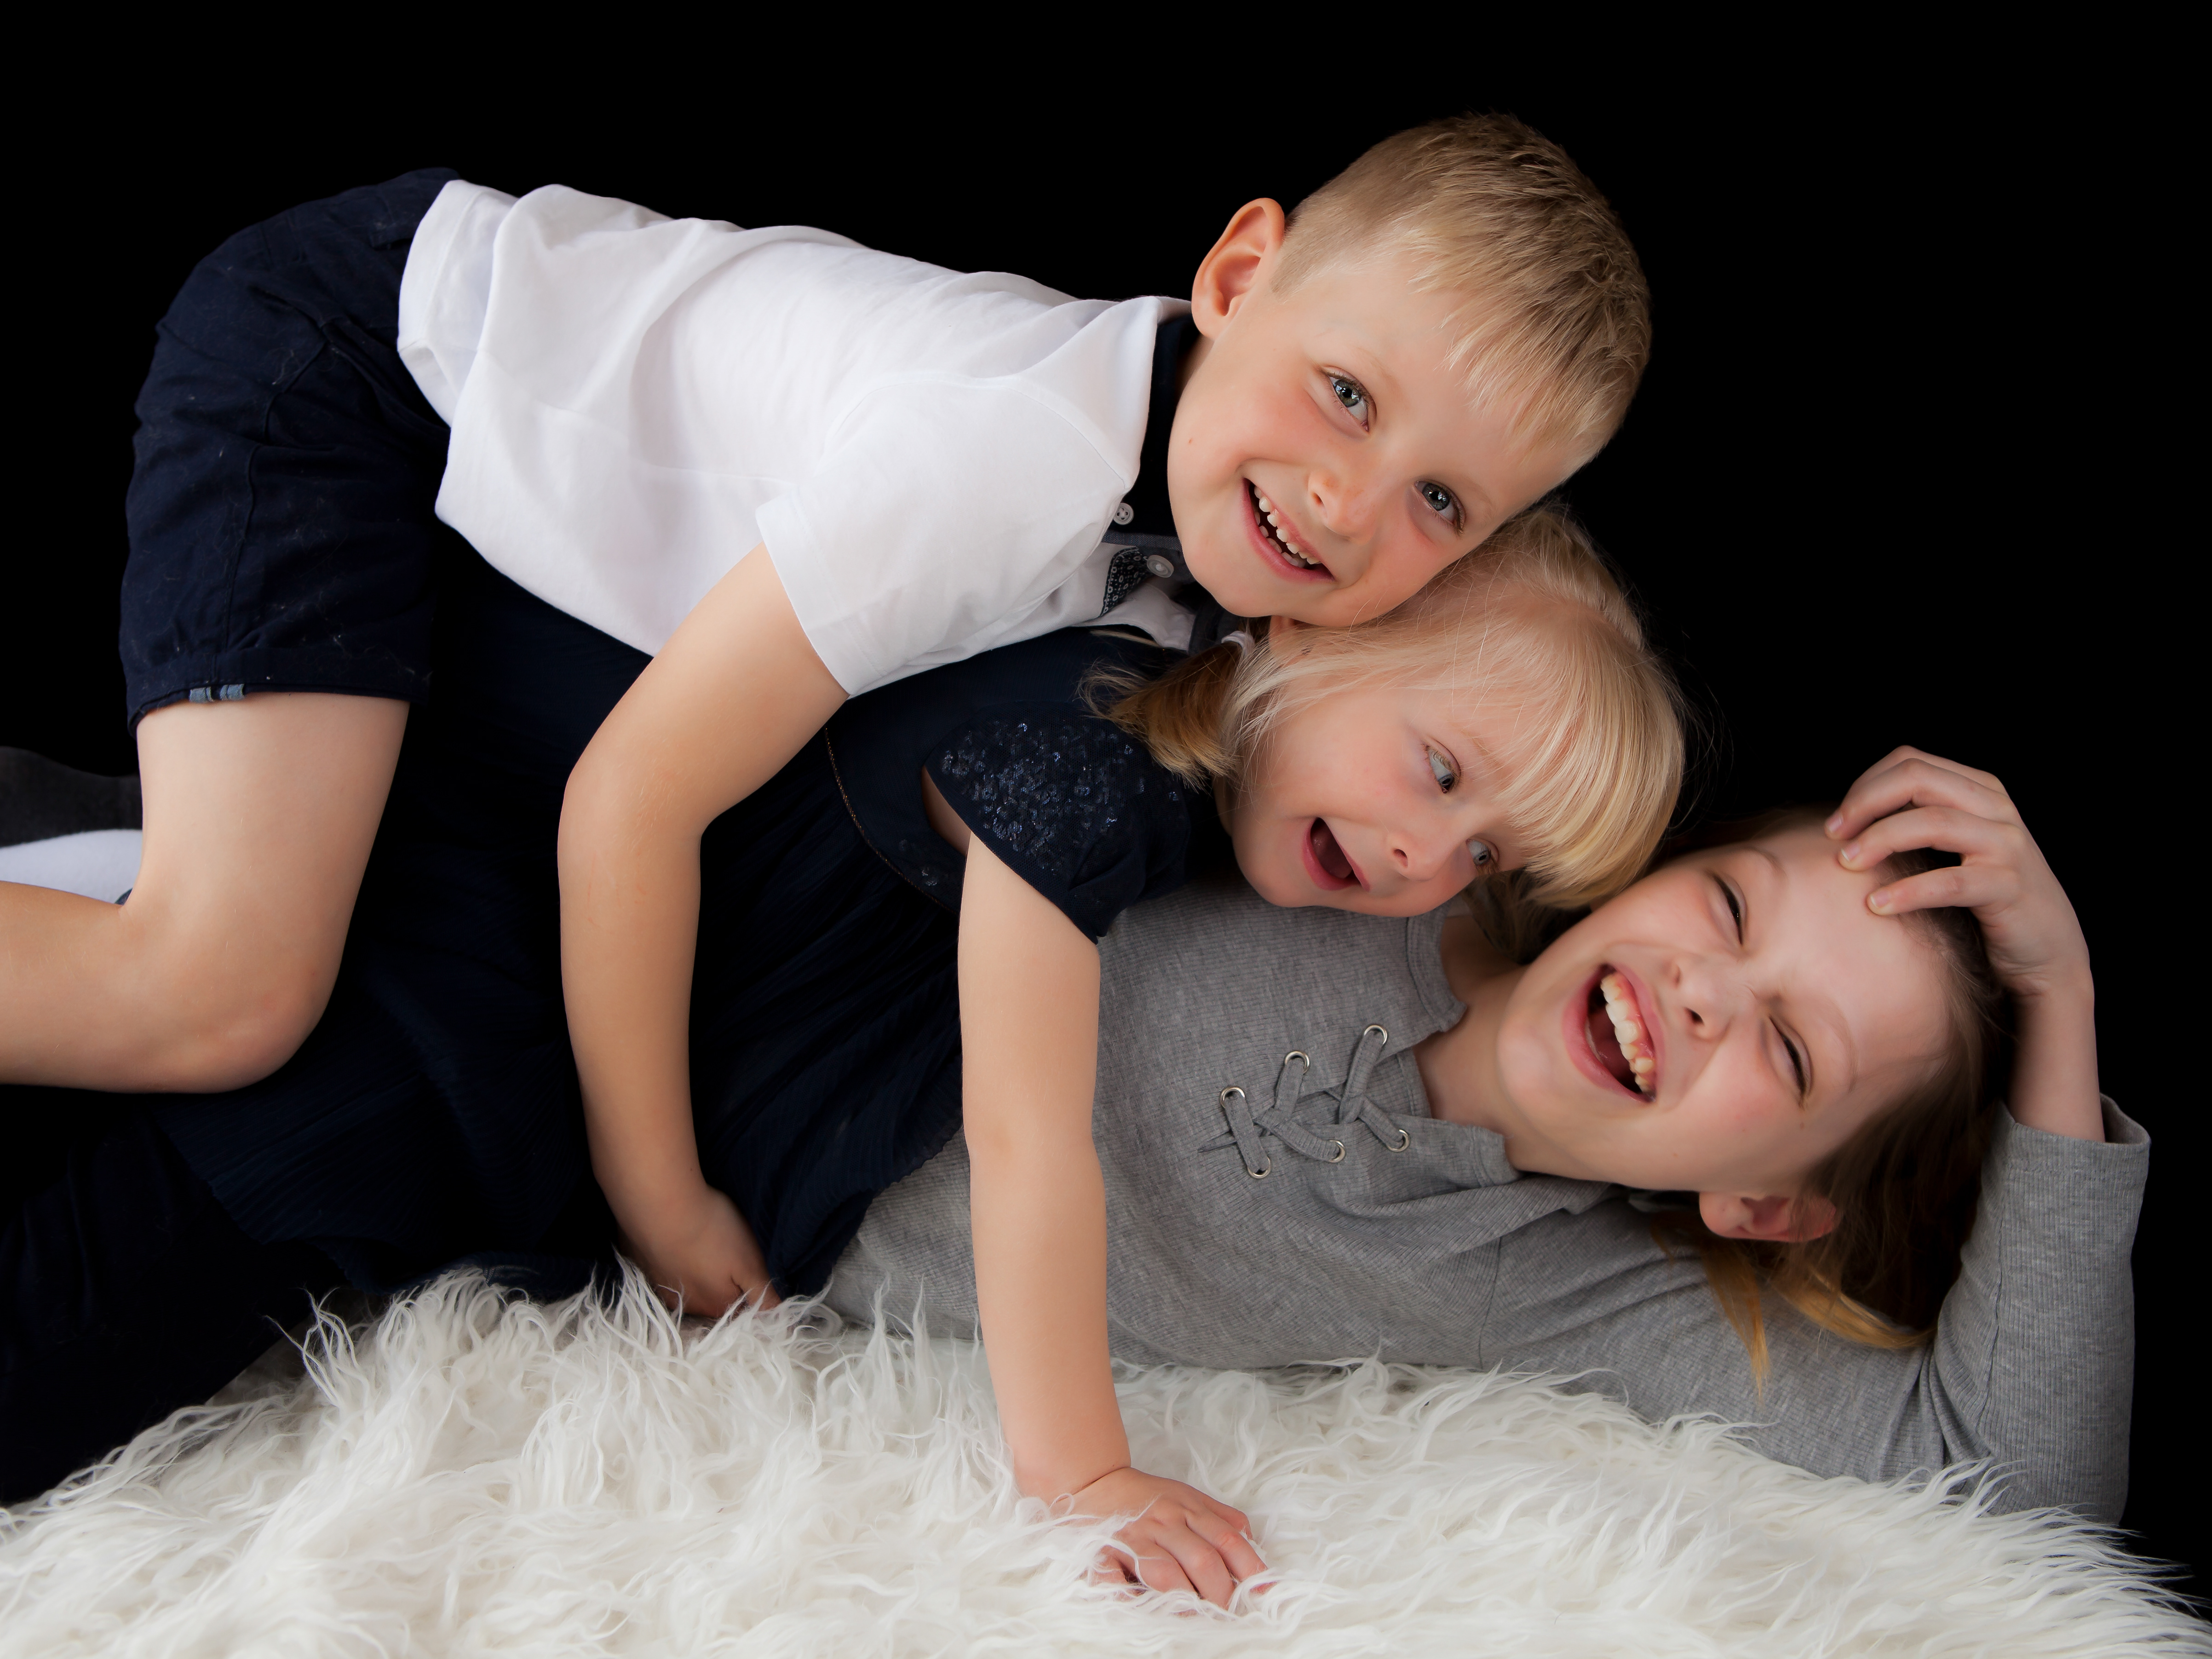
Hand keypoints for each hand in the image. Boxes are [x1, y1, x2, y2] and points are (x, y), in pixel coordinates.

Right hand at [617, 1180, 779, 1316]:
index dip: (746, 1288)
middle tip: (724, 1247)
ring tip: (700, 1241)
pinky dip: (669, 1256)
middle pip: (711, 1298)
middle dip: (720, 1280)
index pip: (738, 1308)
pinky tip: (674, 1236)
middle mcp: (685, 1303)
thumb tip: (777, 1320)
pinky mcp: (640, 1262)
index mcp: (715, 1304)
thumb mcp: (750, 1263)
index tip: (745, 1265)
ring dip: (692, 1268)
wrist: (660, 1203)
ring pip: (684, 1283)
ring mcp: (658, 1284)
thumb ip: (763, 1295)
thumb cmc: (712, 1231)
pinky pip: (660, 1265)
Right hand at [1066, 1465, 1264, 1607]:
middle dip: (1220, 1594)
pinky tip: (1142, 1612)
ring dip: (1185, 1602)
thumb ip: (1221, 1517)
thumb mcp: (1188, 1496)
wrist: (1092, 1480)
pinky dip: (1127, 1599)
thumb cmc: (1146, 1497)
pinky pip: (1113, 1580)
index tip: (1262, 1596)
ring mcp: (1133, 1537)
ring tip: (1195, 1618)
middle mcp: (1164, 1522)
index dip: (1249, 1570)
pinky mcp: (1102, 1551)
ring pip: (1166, 1573)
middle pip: (1203, 1560)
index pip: (1228, 1540)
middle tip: (1225, 1614)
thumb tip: (1252, 1542)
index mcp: (1188, 1508)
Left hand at [1826, 747, 2088, 1002]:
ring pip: (1933, 822)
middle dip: (1865, 803)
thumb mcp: (1957, 847)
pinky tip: (1877, 905)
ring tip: (1846, 864)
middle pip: (1918, 779)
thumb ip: (1920, 821)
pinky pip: (1950, 881)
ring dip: (1880, 839)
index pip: (1910, 762)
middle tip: (1833, 836)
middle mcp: (1996, 807)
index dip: (1865, 786)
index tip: (1836, 822)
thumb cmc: (1985, 896)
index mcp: (1980, 789)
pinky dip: (1908, 891)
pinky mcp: (2009, 886)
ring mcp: (2007, 845)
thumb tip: (1850, 818)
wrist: (2047, 949)